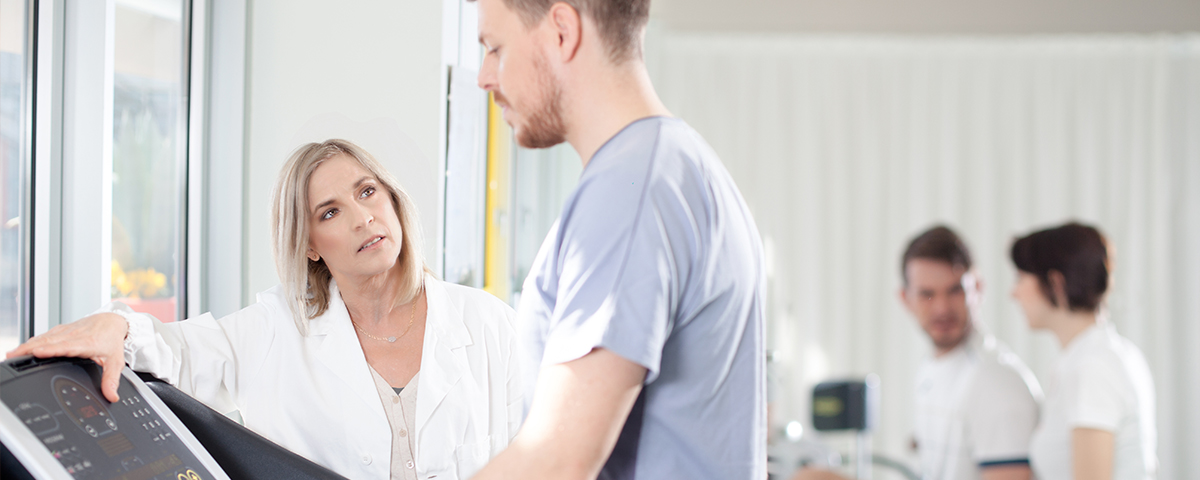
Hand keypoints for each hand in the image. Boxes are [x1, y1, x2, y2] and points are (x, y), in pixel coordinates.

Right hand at [6, 312, 129, 402]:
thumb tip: (111, 396)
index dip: (51, 350)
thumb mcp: (116, 361)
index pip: (67, 347)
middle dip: (30, 349)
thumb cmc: (112, 340)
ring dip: (27, 345)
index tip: (37, 353)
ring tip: (12, 354)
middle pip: (49, 342)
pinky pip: (45, 335)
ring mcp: (66, 332)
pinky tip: (22, 349)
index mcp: (87, 343)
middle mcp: (74, 336)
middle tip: (13, 357)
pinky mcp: (61, 330)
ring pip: (44, 338)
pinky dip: (32, 342)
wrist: (113, 321)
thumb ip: (112, 379)